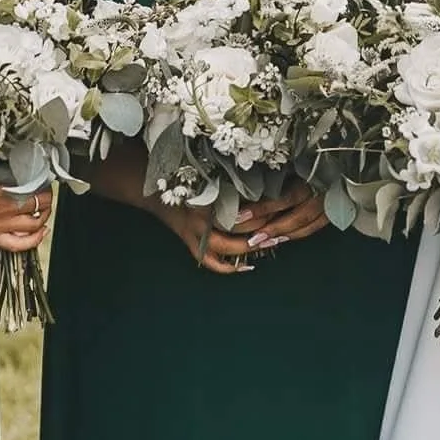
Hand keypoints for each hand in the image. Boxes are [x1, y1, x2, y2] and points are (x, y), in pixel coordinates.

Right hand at [0, 160, 50, 251]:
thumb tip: (17, 163)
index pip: (37, 185)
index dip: (45, 178)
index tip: (44, 171)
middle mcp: (0, 209)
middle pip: (40, 205)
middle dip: (47, 195)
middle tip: (45, 186)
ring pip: (34, 226)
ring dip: (44, 215)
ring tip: (43, 205)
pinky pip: (16, 245)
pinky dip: (33, 240)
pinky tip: (40, 231)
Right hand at [149, 180, 329, 274]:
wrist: (153, 188)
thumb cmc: (185, 175)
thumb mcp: (210, 171)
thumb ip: (233, 176)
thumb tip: (267, 176)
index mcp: (211, 192)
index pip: (246, 201)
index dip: (268, 205)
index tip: (287, 202)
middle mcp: (204, 213)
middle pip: (241, 224)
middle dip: (264, 226)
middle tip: (285, 223)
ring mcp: (196, 231)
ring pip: (227, 246)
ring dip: (251, 247)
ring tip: (271, 242)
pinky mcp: (191, 242)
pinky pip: (210, 261)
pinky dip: (228, 268)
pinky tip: (247, 267)